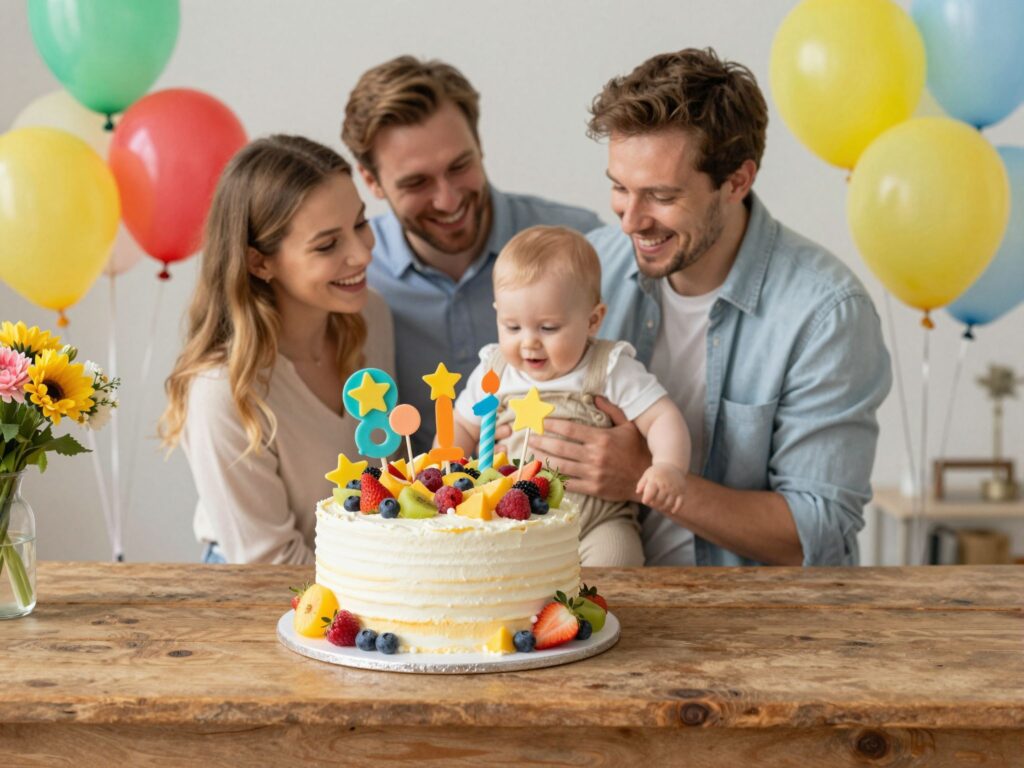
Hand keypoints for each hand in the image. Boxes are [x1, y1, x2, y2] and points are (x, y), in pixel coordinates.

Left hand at [524, 396, 650, 501]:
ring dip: (543, 459)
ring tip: (532, 452)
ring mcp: (593, 474)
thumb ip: (611, 410)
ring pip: (561, 465)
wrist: (648, 479)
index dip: (552, 425)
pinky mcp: (593, 488)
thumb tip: (595, 397)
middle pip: (560, 447)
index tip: (540, 422)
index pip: (570, 429)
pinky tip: (545, 472)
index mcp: (601, 438)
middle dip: (541, 441)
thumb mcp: (628, 426)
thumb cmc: (637, 450)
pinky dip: (555, 478)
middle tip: (529, 437)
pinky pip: (569, 483)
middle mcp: (595, 456)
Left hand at [636, 462, 686, 516]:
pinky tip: (672, 511)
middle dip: (654, 505)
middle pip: (659, 501)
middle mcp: (665, 485)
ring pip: (668, 504)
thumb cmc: (657, 472)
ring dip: (663, 508)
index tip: (645, 501)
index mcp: (655, 480)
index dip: (646, 500)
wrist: (673, 465)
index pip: (649, 494)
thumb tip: (638, 492)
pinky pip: (680, 503)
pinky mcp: (681, 492)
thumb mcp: (647, 474)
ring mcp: (674, 489)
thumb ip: (641, 483)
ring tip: (659, 506)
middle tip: (652, 503)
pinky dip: (676, 509)